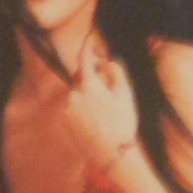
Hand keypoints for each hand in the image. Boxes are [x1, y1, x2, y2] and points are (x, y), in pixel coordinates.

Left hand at [62, 35, 143, 176]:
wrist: (113, 154)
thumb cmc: (122, 123)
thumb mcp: (125, 95)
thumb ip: (116, 72)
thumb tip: (108, 61)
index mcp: (88, 86)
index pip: (84, 59)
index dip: (87, 46)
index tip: (90, 38)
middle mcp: (73, 95)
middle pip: (80, 75)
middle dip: (91, 71)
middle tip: (105, 73)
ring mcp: (68, 109)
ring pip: (77, 91)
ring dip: (88, 89)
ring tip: (105, 102)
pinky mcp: (67, 121)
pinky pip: (74, 105)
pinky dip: (83, 103)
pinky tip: (98, 115)